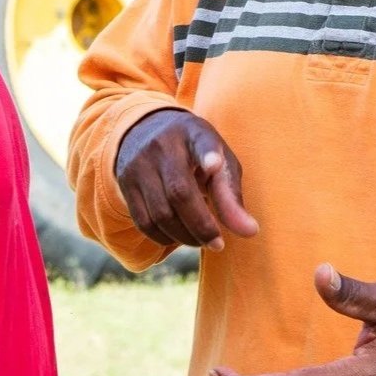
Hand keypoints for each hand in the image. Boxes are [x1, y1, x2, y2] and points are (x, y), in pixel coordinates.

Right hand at [116, 109, 258, 250]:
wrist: (146, 132)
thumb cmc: (195, 153)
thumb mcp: (218, 161)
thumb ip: (231, 195)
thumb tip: (250, 232)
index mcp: (194, 133)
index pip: (201, 141)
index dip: (208, 154)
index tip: (215, 165)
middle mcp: (163, 146)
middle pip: (179, 192)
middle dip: (201, 226)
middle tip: (218, 244)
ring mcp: (140, 164)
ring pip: (160, 213)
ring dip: (184, 236)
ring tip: (201, 240)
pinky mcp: (125, 183)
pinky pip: (144, 222)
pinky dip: (164, 237)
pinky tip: (179, 236)